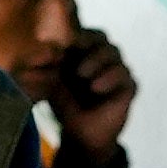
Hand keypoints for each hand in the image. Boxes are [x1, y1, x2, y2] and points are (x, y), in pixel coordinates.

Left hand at [31, 22, 134, 154]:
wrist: (79, 134)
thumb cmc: (65, 104)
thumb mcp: (51, 82)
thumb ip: (46, 66)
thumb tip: (38, 52)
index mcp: (84, 52)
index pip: (86, 33)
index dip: (79, 35)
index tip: (68, 44)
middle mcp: (103, 58)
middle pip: (102, 38)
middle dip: (88, 45)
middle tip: (76, 56)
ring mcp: (117, 71)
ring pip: (114, 53)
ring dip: (97, 61)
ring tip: (83, 77)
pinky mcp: (128, 87)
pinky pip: (125, 76)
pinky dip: (110, 78)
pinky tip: (96, 88)